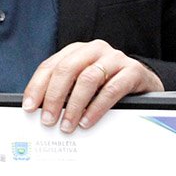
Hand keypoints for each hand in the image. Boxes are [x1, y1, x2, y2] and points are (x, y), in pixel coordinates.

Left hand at [22, 39, 163, 132]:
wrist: (145, 84)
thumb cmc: (108, 85)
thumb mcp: (83, 86)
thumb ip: (65, 92)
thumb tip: (41, 112)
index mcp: (77, 51)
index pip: (50, 66)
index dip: (37, 87)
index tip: (29, 106)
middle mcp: (94, 50)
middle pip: (66, 69)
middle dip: (53, 96)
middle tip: (47, 119)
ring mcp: (115, 58)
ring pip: (88, 78)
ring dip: (74, 105)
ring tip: (67, 125)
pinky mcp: (133, 71)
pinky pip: (112, 89)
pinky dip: (96, 108)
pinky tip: (87, 121)